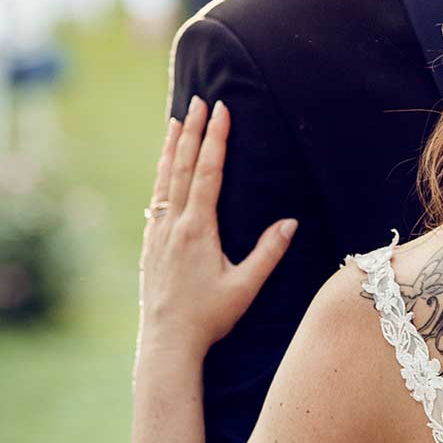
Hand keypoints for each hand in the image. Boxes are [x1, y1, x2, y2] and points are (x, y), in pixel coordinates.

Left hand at [138, 96, 297, 360]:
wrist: (166, 342)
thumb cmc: (209, 317)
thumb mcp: (245, 287)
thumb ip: (268, 253)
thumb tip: (290, 223)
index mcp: (198, 230)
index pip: (208, 173)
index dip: (215, 139)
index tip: (220, 110)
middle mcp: (174, 225)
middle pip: (183, 167)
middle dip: (191, 131)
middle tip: (198, 100)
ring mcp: (159, 233)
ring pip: (164, 180)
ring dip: (171, 147)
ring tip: (175, 120)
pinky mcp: (151, 244)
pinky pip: (156, 199)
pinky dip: (162, 175)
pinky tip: (164, 168)